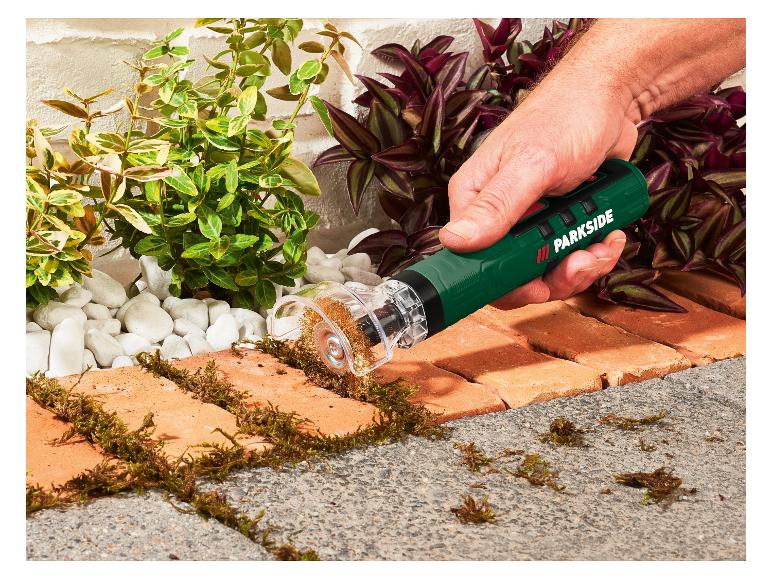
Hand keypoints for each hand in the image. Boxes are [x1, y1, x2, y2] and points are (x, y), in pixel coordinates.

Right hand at [439, 79, 638, 308]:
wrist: (610, 98)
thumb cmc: (567, 116)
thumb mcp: (532, 164)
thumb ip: (497, 205)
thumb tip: (454, 241)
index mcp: (474, 198)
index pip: (471, 261)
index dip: (503, 282)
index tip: (536, 284)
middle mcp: (495, 214)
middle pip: (512, 274)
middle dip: (553, 276)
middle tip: (581, 259)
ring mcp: (528, 221)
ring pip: (546, 271)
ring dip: (580, 266)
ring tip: (602, 244)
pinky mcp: (556, 223)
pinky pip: (570, 257)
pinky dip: (594, 253)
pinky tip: (609, 234)